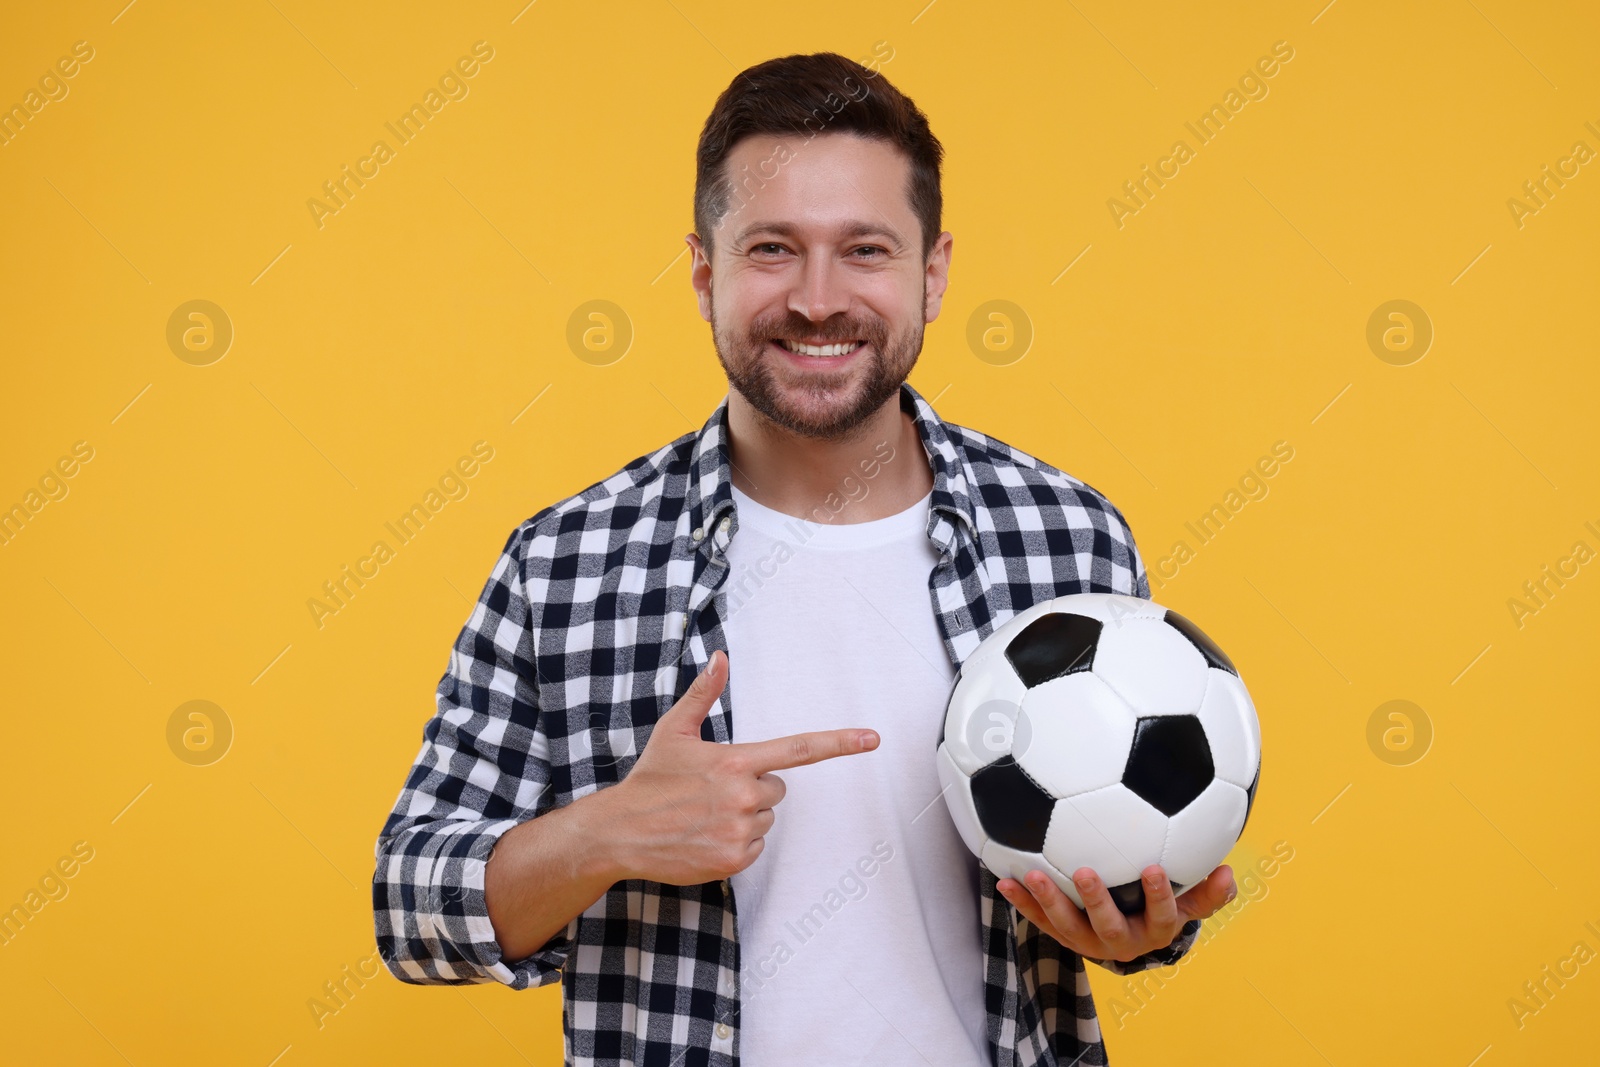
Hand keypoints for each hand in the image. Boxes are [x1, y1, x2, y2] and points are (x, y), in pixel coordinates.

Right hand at [603, 649, 879, 885]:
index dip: (840, 742)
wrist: (619, 832)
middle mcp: (743, 795)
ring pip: (766, 818)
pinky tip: (705, 836)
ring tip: (704, 815)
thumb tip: (720, 656)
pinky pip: (755, 846)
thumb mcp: (674, 730)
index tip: (873, 738)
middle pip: (778, 790)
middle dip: (753, 788)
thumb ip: (703, 693)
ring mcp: (739, 830)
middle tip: (713, 791)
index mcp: (735, 760)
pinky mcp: (733, 860)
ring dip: (744, 817)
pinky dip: (736, 843)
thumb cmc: (650, 778)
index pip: (799, 749)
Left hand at [996, 863, 1236, 962]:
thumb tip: (1229, 872)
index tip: (1153, 868)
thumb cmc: (1162, 909)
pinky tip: (1003, 879)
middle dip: (1096, 901)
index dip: (1158, 896)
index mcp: (1155, 931)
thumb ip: (1207, 891)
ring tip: (1032, 875)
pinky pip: (1040, 920)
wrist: (1132, 939)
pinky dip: (1022, 902)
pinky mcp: (1062, 935)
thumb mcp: (1189, 903)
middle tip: (1083, 871)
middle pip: (1107, 926)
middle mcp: (1121, 942)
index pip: (1162, 916)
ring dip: (1048, 901)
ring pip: (1067, 926)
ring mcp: (1088, 940)